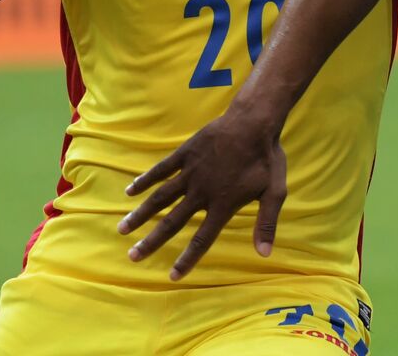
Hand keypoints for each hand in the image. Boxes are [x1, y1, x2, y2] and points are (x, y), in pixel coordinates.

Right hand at [118, 110, 286, 280]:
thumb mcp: (275, 191)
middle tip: (132, 257)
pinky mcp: (186, 153)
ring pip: (160, 197)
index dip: (188, 259)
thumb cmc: (266, 157)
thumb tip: (265, 254)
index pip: (202, 239)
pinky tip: (130, 190)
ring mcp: (191, 172)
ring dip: (141, 214)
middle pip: (172, 222)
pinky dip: (145, 179)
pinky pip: (161, 169)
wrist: (254, 122)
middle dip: (152, 241)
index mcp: (222, 205)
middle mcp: (202, 192)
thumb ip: (267, 223)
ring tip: (123, 228)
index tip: (172, 276)